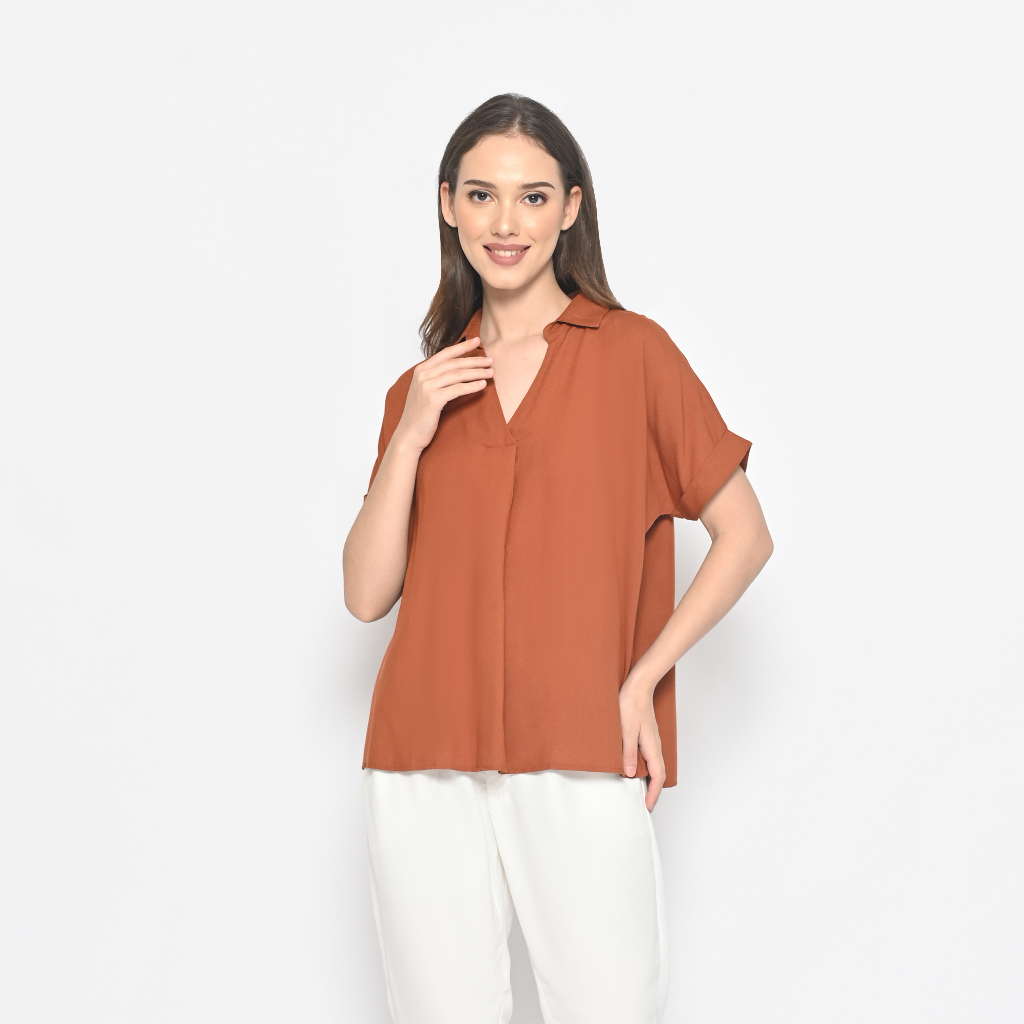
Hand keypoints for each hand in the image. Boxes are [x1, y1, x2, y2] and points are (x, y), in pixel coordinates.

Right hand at [393, 337, 492, 452]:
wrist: (409, 434)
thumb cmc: (420, 414)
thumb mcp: (425, 390)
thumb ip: (436, 377)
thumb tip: (458, 367)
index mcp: (420, 370)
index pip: (445, 354)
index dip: (462, 346)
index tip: (477, 341)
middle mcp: (423, 376)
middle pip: (454, 363)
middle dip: (474, 360)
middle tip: (490, 360)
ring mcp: (427, 387)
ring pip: (457, 375)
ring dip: (477, 373)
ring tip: (491, 373)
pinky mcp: (433, 400)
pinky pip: (457, 389)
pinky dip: (471, 386)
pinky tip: (482, 385)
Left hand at [619, 674, 665, 810]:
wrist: (638, 687)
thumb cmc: (631, 705)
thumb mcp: (626, 730)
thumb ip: (628, 752)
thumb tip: (628, 774)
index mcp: (652, 747)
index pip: (657, 776)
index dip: (653, 793)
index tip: (648, 806)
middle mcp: (655, 746)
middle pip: (659, 774)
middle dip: (654, 791)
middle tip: (646, 804)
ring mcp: (652, 741)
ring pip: (656, 766)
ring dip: (651, 781)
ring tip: (643, 792)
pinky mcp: (647, 736)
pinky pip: (651, 758)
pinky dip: (648, 769)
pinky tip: (638, 769)